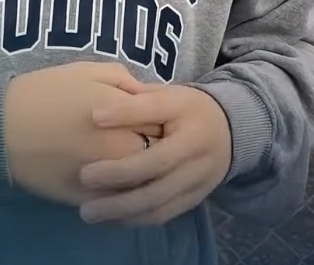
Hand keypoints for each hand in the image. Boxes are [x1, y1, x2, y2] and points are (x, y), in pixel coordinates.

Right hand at [3, 62, 163, 205]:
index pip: (164, 125)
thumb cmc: (48, 92)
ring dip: (143, 176)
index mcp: (127, 120)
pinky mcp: (90, 202)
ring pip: (141, 186)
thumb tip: (146, 96)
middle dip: (156, 148)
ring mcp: (108, 183)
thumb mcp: (89, 71)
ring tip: (134, 164)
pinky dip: (122, 196)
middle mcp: (124, 155)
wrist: (5, 126)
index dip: (162, 120)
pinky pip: (118, 205)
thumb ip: (125, 82)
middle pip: (157, 158)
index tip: (157, 116)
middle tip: (147, 139)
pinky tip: (117, 184)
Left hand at [78, 85, 231, 225]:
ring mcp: (197, 178)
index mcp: (187, 112)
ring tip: (89, 210)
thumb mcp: (168, 94)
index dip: (125, 114)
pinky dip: (136, 218)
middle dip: (118, 175)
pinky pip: (164, 214)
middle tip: (83, 176)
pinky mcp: (194, 199)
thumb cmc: (187, 109)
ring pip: (159, 199)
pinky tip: (112, 217)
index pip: (155, 110)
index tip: (93, 116)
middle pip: (156, 167)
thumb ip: (138, 99)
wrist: (230, 133)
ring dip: (122, 208)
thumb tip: (100, 108)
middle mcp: (195, 148)